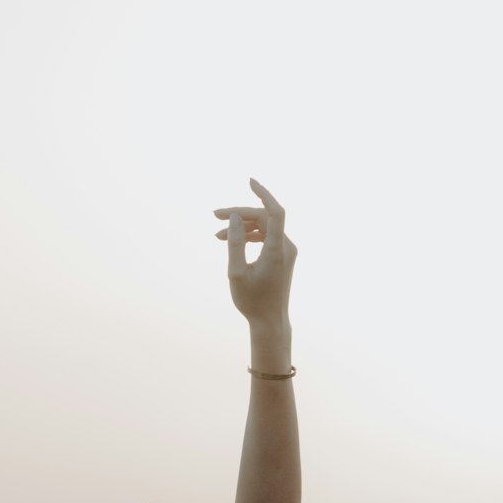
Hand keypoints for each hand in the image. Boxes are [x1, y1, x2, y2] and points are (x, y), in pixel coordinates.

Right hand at [214, 178, 296, 327]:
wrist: (270, 321)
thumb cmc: (252, 301)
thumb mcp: (236, 272)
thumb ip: (235, 243)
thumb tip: (233, 217)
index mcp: (276, 250)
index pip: (275, 211)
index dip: (263, 193)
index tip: (249, 181)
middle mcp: (286, 246)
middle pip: (263, 218)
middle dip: (239, 214)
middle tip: (215, 215)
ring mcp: (287, 251)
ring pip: (263, 227)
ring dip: (241, 227)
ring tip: (216, 235)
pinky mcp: (283, 256)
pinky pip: (266, 237)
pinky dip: (249, 236)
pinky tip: (230, 241)